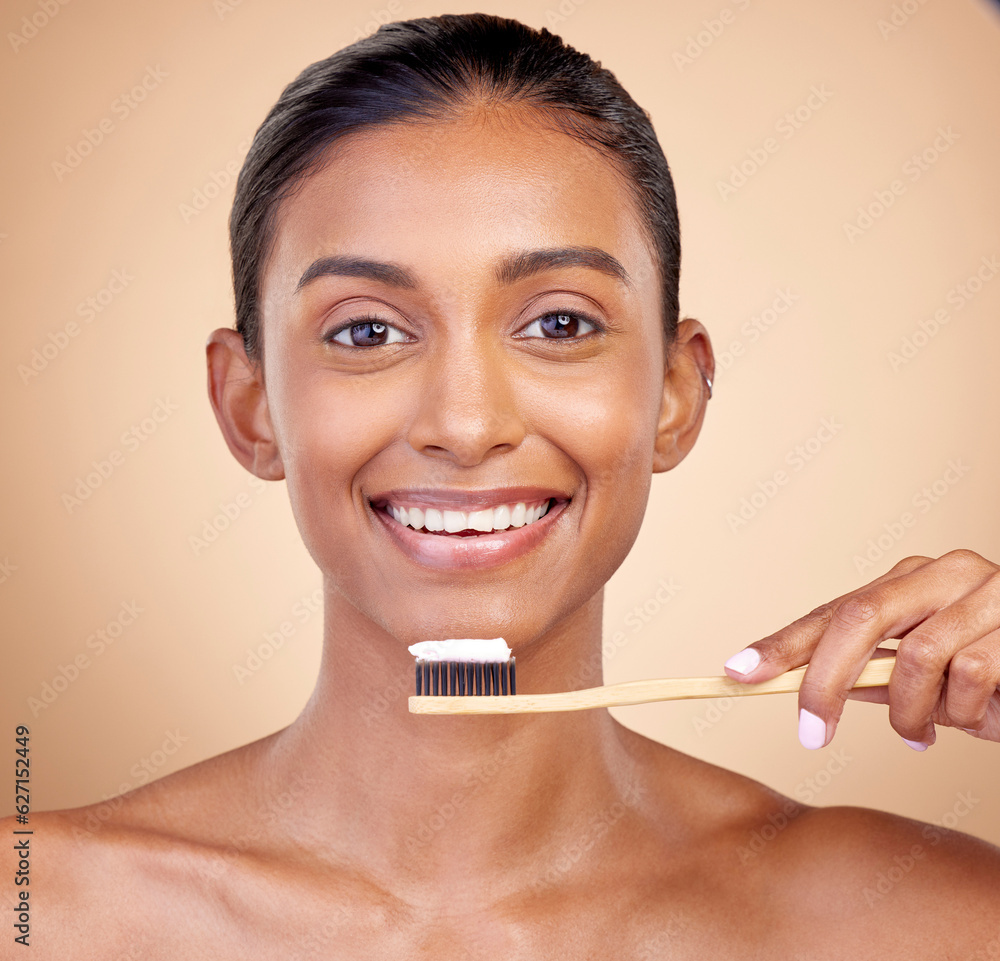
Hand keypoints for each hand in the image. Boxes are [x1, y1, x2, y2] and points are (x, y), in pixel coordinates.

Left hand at [722, 550, 999, 748]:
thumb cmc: (997, 675)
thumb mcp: (926, 677)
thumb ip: (871, 676)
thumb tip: (800, 687)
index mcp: (911, 580)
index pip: (832, 609)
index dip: (781, 643)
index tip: (734, 672)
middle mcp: (944, 573)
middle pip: (857, 617)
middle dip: (822, 683)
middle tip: (810, 735)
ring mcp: (987, 592)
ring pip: (914, 660)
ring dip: (912, 713)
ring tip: (929, 731)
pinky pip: (970, 680)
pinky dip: (965, 716)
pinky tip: (980, 720)